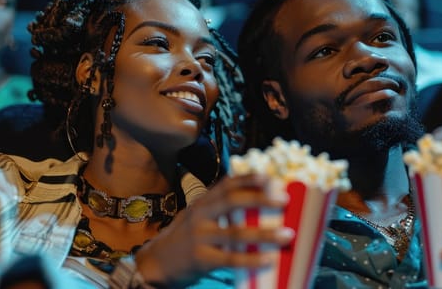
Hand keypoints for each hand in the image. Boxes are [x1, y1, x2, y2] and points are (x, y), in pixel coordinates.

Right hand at [134, 174, 293, 285]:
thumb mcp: (195, 217)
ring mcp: (199, 237)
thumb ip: (217, 210)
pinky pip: (231, 259)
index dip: (249, 179)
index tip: (271, 178)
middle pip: (233, 201)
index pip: (227, 184)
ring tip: (287, 234)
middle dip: (261, 199)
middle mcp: (200, 215)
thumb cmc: (183, 239)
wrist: (155, 263)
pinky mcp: (201, 258)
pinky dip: (252, 259)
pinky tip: (269, 259)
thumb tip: (254, 206)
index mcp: (202, 203)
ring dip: (265, 234)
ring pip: (237, 233)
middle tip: (284, 200)